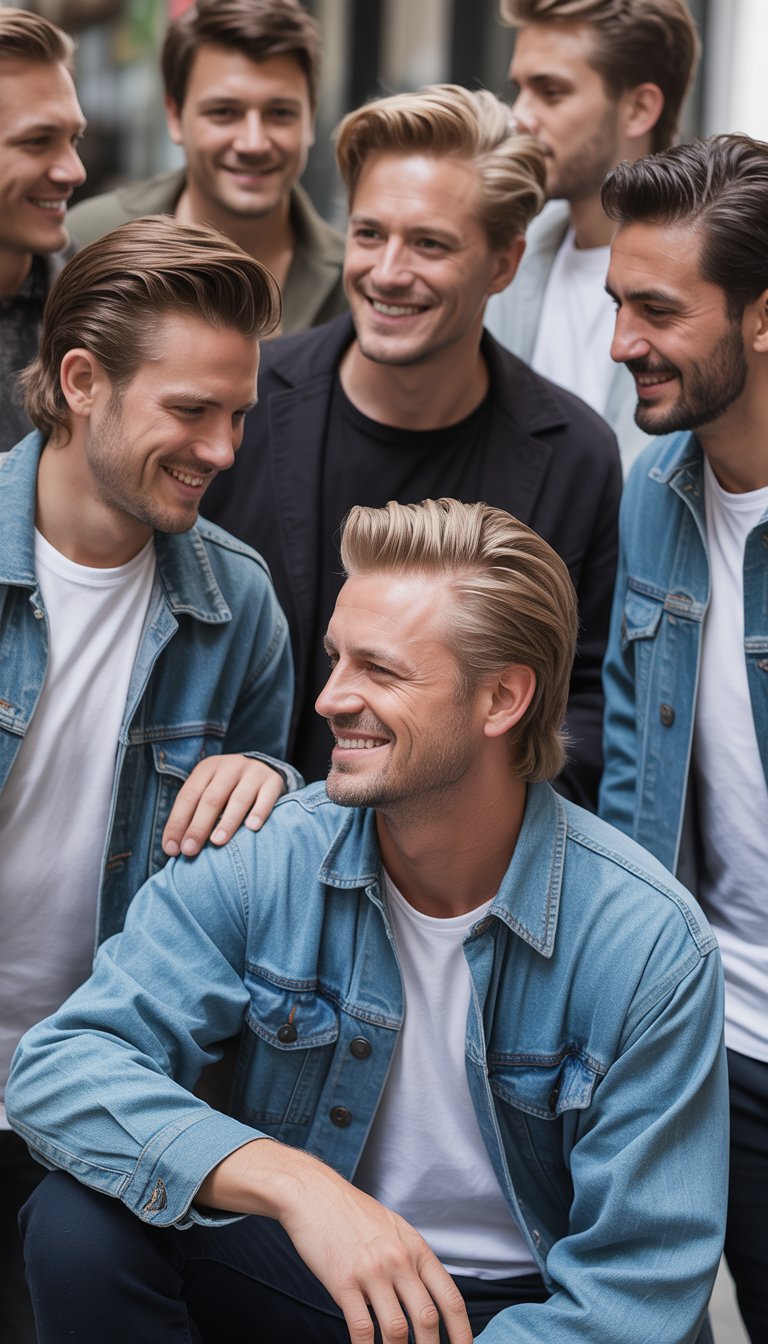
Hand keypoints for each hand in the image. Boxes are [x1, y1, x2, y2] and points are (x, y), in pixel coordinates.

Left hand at [162, 755, 285, 857]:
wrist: (262, 769)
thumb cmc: (227, 791)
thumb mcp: (208, 792)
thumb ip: (193, 814)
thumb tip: (173, 848)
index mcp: (207, 769)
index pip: (188, 796)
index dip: (177, 822)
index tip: (171, 849)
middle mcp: (229, 767)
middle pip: (212, 798)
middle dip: (198, 826)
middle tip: (190, 850)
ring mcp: (253, 772)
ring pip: (239, 798)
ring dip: (227, 821)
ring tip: (217, 842)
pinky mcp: (274, 781)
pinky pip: (267, 797)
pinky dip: (259, 812)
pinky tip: (252, 828)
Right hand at [198, 1142, 472, 1343]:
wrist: (312, 1193)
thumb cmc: (352, 1212)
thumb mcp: (394, 1227)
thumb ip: (413, 1258)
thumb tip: (429, 1294)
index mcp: (416, 1248)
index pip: (450, 1298)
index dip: (462, 1332)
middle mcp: (399, 1260)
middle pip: (427, 1320)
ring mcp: (371, 1272)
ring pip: (396, 1329)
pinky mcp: (343, 1282)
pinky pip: (361, 1328)